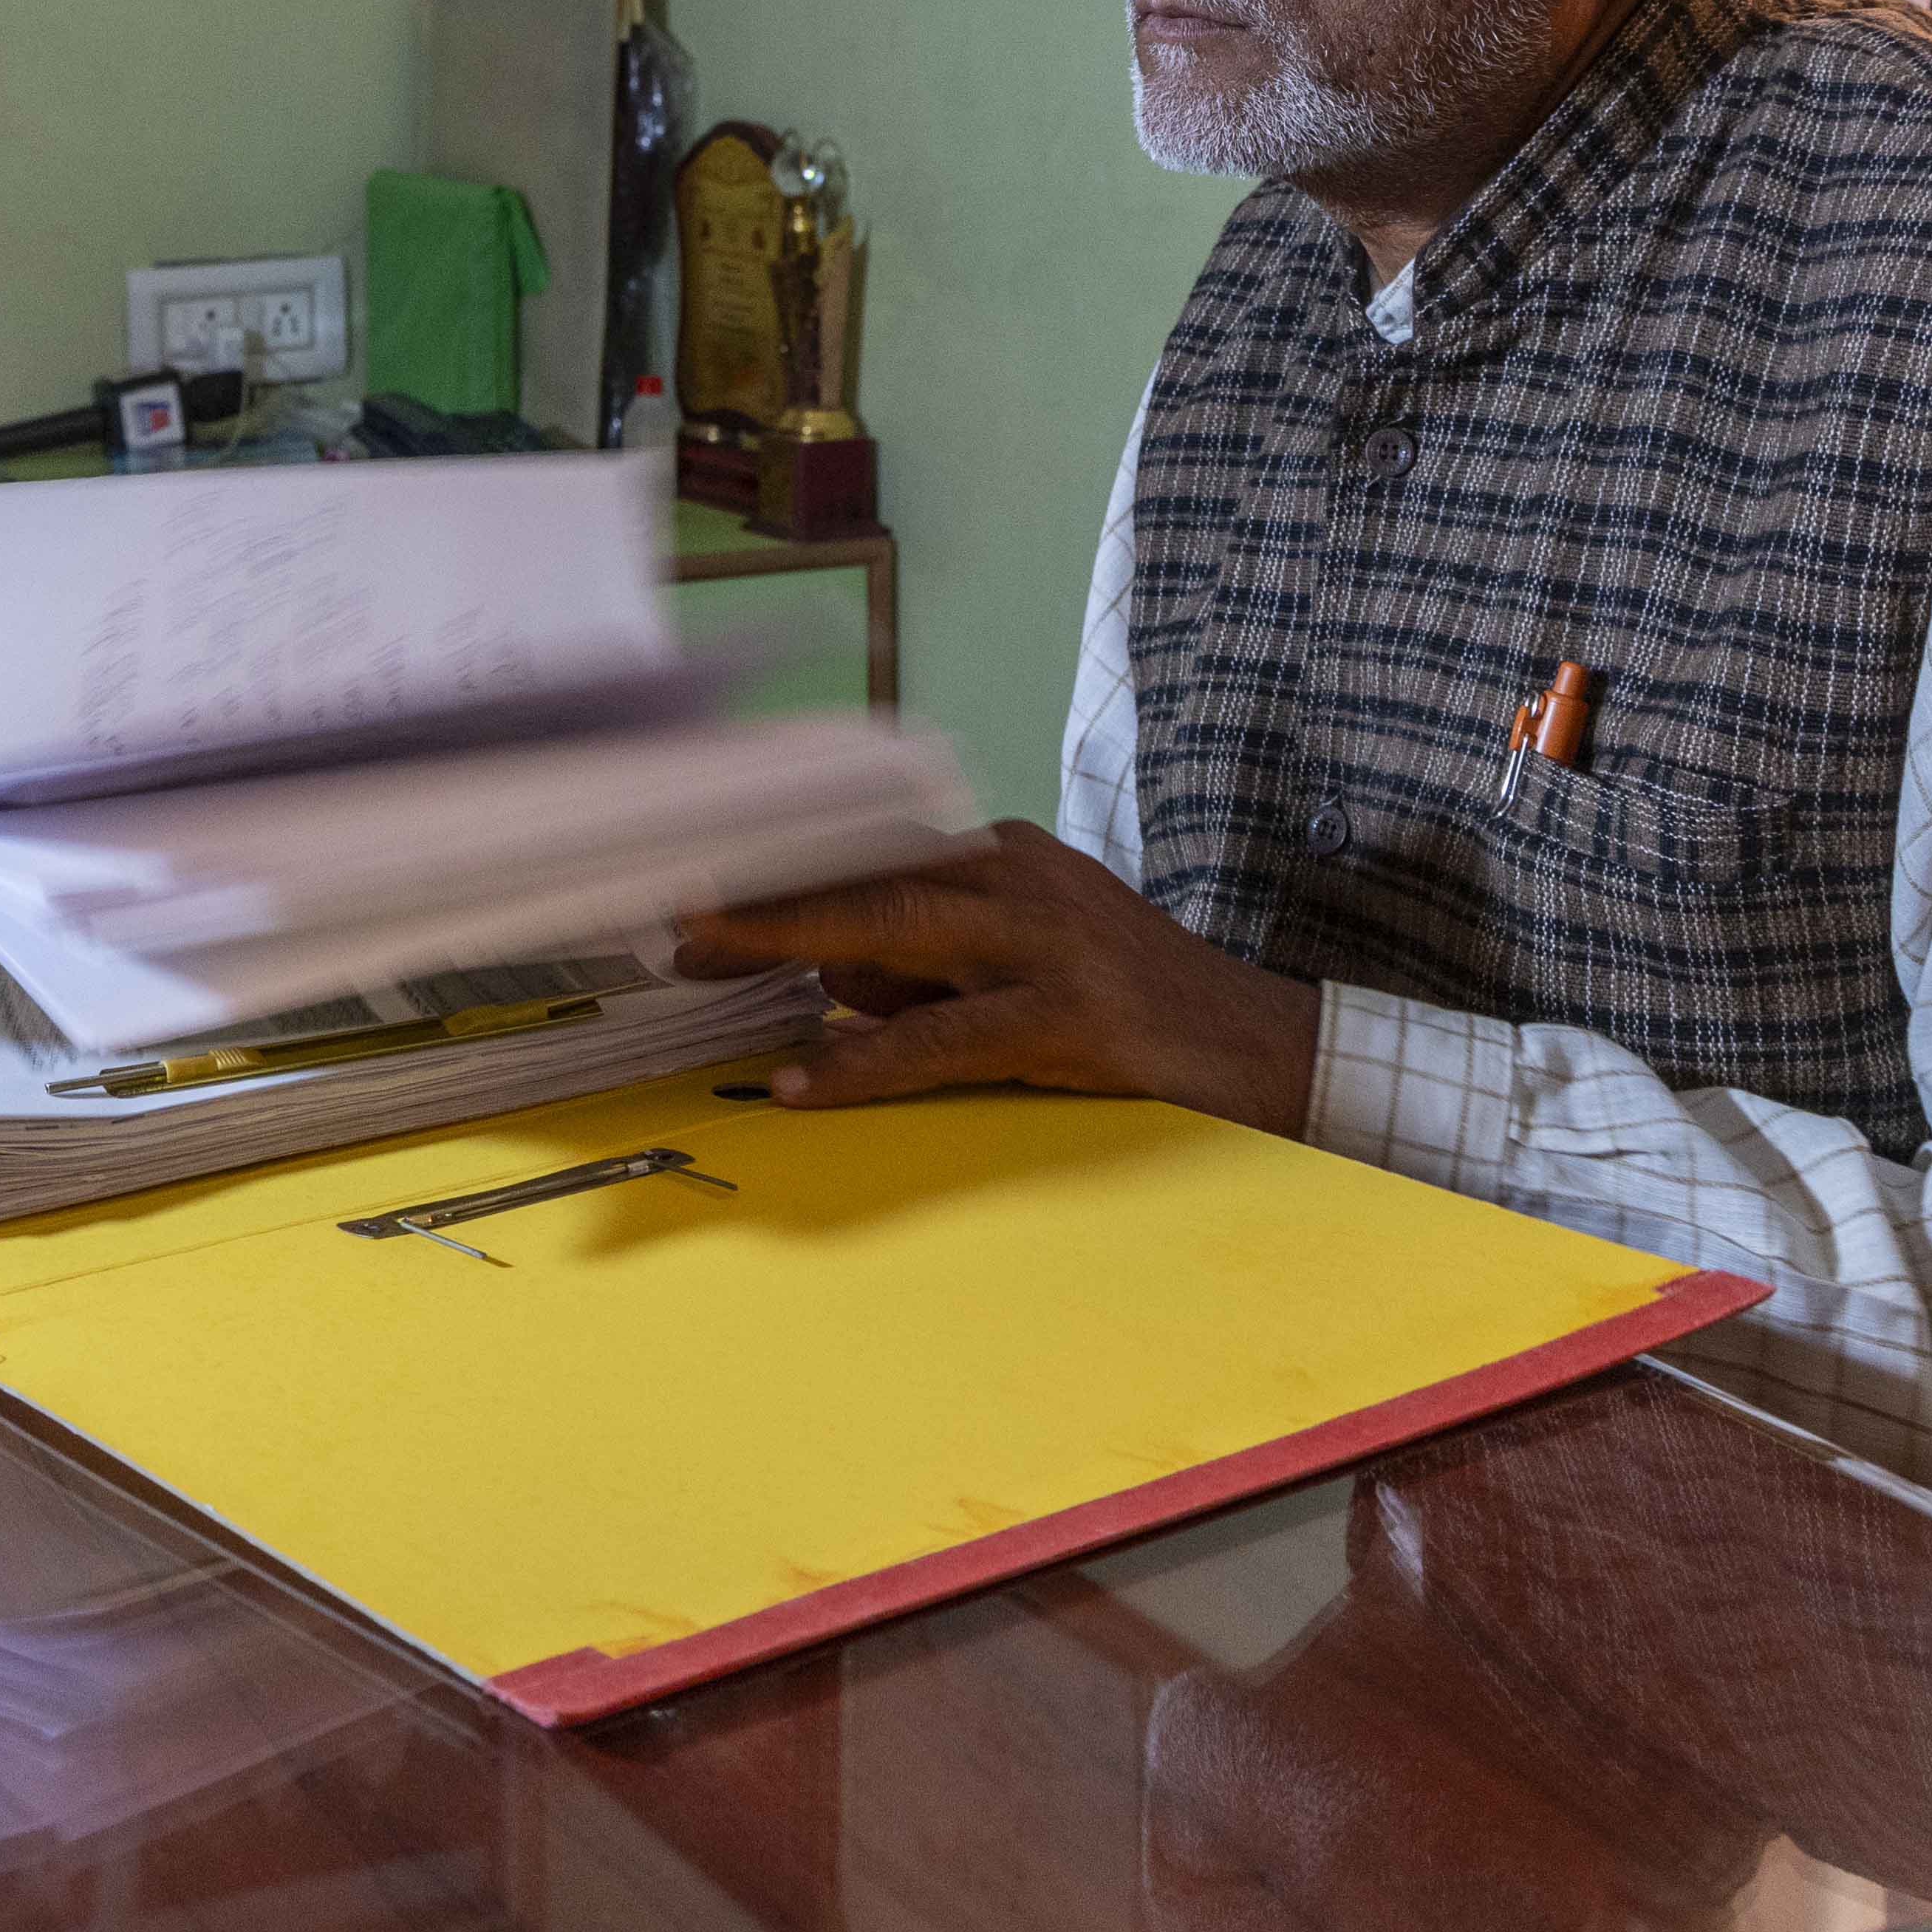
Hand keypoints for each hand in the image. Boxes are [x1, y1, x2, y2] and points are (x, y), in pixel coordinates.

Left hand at [670, 824, 1327, 1132]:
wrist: (1254, 1045)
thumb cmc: (1125, 1002)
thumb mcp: (1018, 960)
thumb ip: (929, 965)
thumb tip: (831, 985)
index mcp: (1000, 856)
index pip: (867, 849)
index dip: (777, 865)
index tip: (697, 873)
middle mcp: (1014, 879)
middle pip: (863, 872)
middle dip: (763, 891)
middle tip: (677, 911)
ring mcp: (1041, 943)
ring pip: (891, 930)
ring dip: (788, 942)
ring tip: (709, 957)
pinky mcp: (1061, 1016)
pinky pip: (940, 1039)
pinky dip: (865, 1062)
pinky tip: (807, 1082)